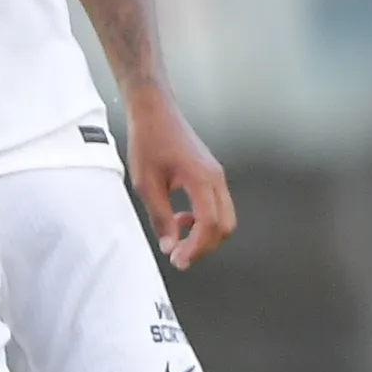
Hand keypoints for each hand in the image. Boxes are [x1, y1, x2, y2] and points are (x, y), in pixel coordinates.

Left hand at [125, 93, 236, 269]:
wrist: (155, 111)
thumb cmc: (149, 141)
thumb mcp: (147, 184)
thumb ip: (160, 217)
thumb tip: (169, 245)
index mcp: (201, 179)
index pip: (209, 224)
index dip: (196, 248)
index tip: (178, 260)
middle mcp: (216, 179)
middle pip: (224, 226)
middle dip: (204, 246)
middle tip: (179, 256)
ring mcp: (216, 176)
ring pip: (224, 218)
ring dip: (204, 234)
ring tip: (177, 235)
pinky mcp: (212, 175)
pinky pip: (217, 206)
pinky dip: (203, 220)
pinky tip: (181, 218)